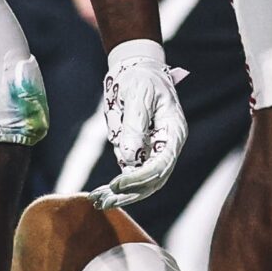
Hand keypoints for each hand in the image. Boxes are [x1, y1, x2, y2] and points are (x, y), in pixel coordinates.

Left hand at [90, 40, 188, 207]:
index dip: (140, 177)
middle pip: (154, 179)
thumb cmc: (141, 78)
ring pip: (143, 183)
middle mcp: (167, 145)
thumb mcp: (138, 96)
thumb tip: (130, 159)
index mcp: (173, 131)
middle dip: (130, 193)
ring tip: (97, 201)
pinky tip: (98, 194)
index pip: (161, 164)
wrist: (137, 69)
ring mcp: (154, 150)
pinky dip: (116, 187)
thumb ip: (135, 126)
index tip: (116, 184)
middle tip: (104, 201)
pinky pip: (131, 174)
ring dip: (122, 195)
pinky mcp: (140, 152)